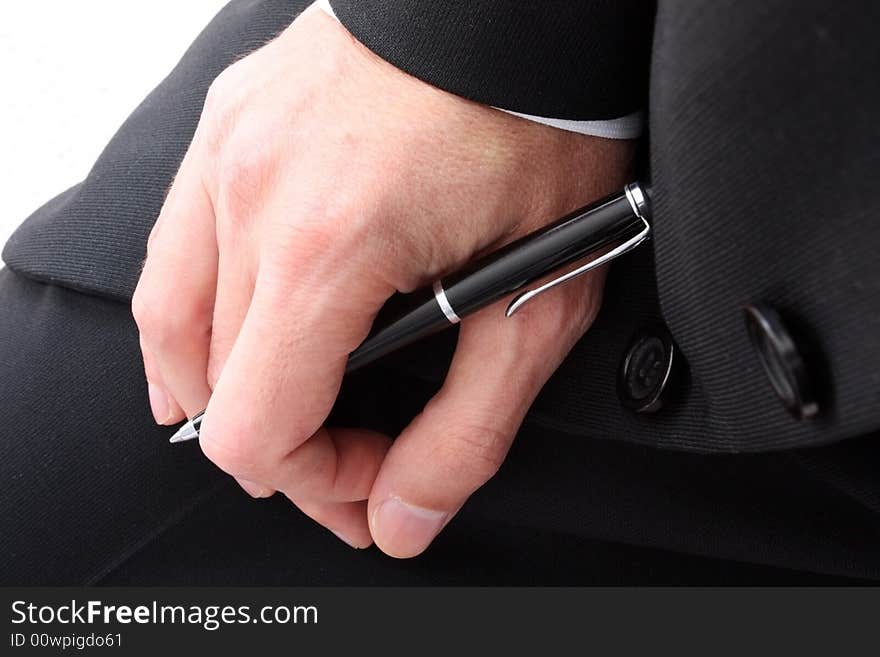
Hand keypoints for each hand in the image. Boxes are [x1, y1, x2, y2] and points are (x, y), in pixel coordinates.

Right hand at [132, 5, 633, 555]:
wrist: (520, 8)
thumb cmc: (541, 123)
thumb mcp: (538, 297)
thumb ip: (467, 429)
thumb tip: (401, 514)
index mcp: (326, 246)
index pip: (253, 427)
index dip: (312, 480)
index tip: (370, 474)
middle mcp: (253, 192)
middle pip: (209, 384)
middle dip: (279, 444)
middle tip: (340, 455)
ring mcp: (229, 148)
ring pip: (170, 316)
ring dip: (218, 384)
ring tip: (273, 410)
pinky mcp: (231, 122)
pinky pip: (178, 243)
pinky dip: (194, 309)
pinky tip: (226, 329)